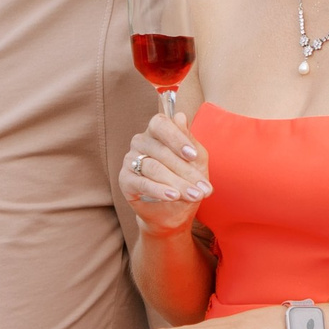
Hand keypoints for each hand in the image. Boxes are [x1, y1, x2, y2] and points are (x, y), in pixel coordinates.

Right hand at [120, 111, 209, 236]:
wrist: (174, 212)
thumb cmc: (186, 181)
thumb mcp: (196, 162)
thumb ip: (190, 141)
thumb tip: (180, 116)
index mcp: (158, 131)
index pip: (161, 124)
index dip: (177, 138)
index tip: (193, 155)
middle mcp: (141, 142)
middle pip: (161, 151)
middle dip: (186, 171)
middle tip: (204, 189)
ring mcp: (131, 160)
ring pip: (154, 168)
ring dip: (178, 183)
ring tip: (195, 195)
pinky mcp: (125, 179)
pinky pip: (142, 183)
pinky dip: (160, 190)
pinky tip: (173, 196)